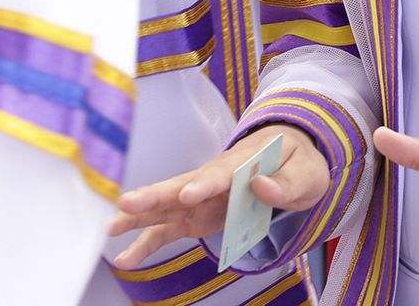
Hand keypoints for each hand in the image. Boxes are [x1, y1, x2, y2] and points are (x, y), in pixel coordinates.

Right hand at [107, 124, 328, 268]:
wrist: (290, 161)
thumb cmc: (297, 163)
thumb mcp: (307, 173)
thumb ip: (287, 182)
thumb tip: (263, 187)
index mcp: (244, 162)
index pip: (222, 173)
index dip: (205, 183)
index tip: (188, 194)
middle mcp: (214, 178)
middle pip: (182, 184)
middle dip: (156, 195)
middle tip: (128, 201)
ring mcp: (201, 197)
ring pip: (166, 205)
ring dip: (139, 216)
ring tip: (111, 227)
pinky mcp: (195, 215)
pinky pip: (168, 229)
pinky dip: (146, 242)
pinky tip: (124, 257)